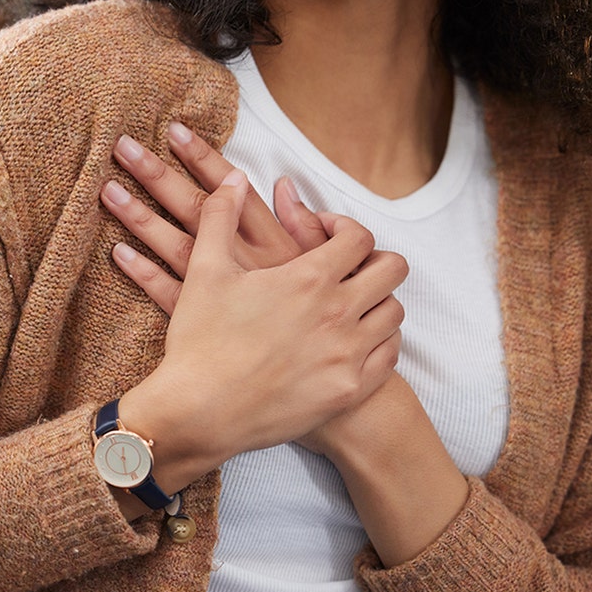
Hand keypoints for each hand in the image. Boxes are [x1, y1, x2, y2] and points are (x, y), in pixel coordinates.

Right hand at [102, 124, 406, 468]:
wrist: (198, 412)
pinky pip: (388, 357)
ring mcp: (348, 355)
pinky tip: (353, 342)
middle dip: (373, 261)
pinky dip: (378, 344)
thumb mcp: (205, 270)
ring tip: (349, 305)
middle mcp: (339, 313)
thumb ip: (220, 216)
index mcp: (308, 278)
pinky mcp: (349, 390)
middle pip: (392, 271)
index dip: (346, 229)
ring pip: (393, 314)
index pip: (359, 238)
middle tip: (348, 269)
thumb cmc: (200, 340)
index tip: (328, 236)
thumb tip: (233, 179)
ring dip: (376, 303)